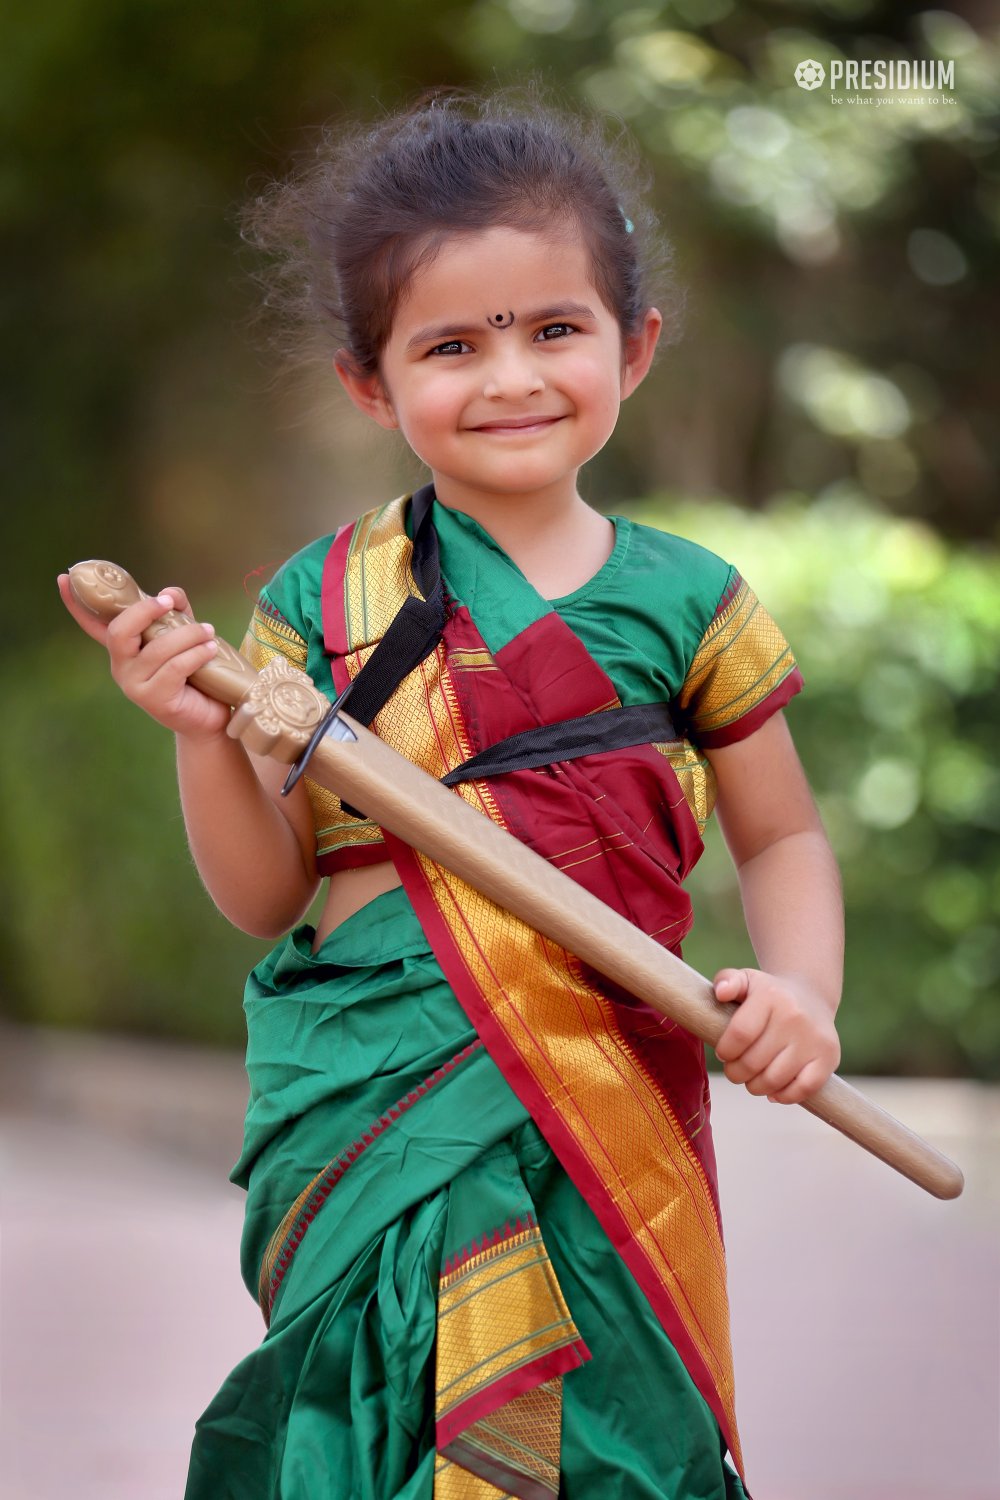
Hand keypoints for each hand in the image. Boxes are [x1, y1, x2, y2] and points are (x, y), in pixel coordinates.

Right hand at [57, 575, 231, 740]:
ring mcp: (134, 685)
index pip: (94, 624)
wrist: (210, 717)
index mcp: (123, 649)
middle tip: (169, 602)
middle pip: (120, 631)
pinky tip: (210, 649)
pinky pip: (174, 668)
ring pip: (157, 649)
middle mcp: (121, 666)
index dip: (77, 603)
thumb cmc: (196, 673)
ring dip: (187, 634)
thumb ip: (175, 611)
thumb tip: (170, 592)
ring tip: (208, 631)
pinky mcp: (155, 700)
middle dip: (145, 610)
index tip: (64, 578)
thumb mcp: (184, 635)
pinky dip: (195, 654)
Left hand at [713, 967, 840, 1104]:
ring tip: (751, 1079)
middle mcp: (795, 1016)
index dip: (725, 1051)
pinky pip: (803, 1089)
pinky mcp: (829, 1057)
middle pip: (753, 1062)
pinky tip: (774, 1090)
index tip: (724, 1053)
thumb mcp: (746, 980)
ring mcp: (814, 1038)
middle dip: (736, 1072)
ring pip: (774, 1079)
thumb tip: (722, 992)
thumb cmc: (768, 995)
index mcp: (770, 996)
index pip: (740, 1034)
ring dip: (756, 1087)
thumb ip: (727, 981)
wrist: (811, 997)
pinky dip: (784, 1096)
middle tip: (735, 1070)